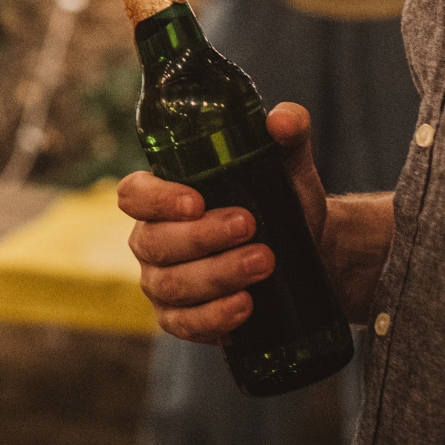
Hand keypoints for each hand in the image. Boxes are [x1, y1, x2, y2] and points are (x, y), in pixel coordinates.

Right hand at [117, 103, 330, 344]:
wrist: (311, 257)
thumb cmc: (284, 204)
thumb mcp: (289, 166)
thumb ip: (289, 133)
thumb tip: (280, 120)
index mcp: (162, 197)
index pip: (134, 194)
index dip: (156, 199)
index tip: (197, 201)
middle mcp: (152, 240)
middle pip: (155, 242)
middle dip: (202, 238)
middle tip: (250, 226)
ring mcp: (162, 283)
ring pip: (171, 285)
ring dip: (216, 276)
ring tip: (264, 263)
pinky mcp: (180, 320)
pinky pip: (184, 324)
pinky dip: (213, 318)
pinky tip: (245, 306)